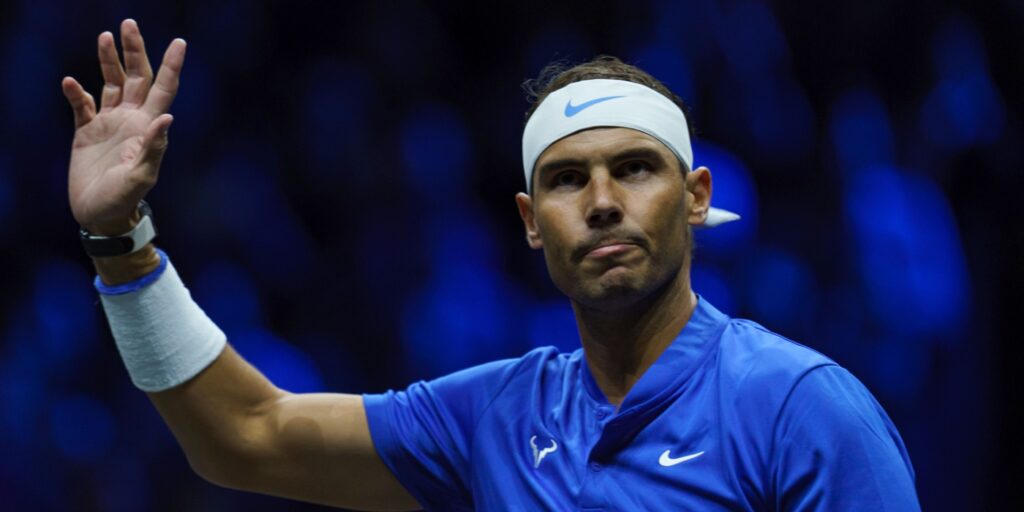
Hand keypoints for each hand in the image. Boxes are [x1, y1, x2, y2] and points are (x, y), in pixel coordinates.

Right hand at [63, 19, 185, 235]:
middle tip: (128, 24)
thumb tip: (167, 117)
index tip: (180, 42)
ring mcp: (109, 124)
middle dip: (134, 51)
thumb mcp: (141, 176)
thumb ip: (154, 148)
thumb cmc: (125, 200)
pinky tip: (72, 83)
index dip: (171, 65)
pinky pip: (82, 105)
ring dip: (108, 61)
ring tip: (106, 36)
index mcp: (149, 127)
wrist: (101, 216)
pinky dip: (77, 93)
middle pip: (136, 77)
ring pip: (111, 84)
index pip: (164, 89)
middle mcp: (131, 120)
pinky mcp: (86, 132)